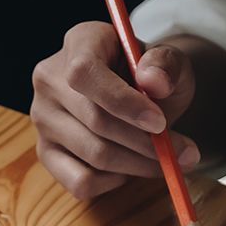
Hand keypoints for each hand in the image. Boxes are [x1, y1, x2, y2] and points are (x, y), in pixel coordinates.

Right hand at [31, 21, 200, 200]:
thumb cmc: (151, 77)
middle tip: (183, 153)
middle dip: (145, 142)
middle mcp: (49, 79)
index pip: (85, 73)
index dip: (122, 102)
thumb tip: (154, 81)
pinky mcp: (46, 152)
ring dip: (138, 164)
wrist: (138, 98)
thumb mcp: (169, 62)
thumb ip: (167, 64)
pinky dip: (114, 182)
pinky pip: (80, 181)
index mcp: (78, 42)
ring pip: (93, 154)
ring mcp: (42, 118)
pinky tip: (131, 168)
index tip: (160, 123)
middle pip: (95, 120)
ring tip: (167, 161)